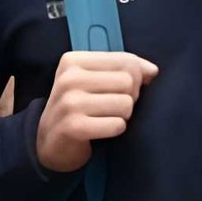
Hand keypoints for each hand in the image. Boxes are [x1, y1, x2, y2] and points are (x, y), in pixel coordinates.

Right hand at [35, 51, 157, 172]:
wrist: (49, 140)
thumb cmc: (78, 106)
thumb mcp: (93, 79)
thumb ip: (124, 69)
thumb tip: (152, 71)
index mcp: (73, 60)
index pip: (126, 60)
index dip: (135, 77)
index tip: (121, 89)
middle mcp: (69, 78)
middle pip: (129, 82)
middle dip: (129, 97)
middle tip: (112, 106)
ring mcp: (70, 102)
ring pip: (126, 104)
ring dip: (123, 115)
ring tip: (105, 117)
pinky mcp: (74, 126)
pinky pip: (117, 125)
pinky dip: (115, 130)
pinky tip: (101, 130)